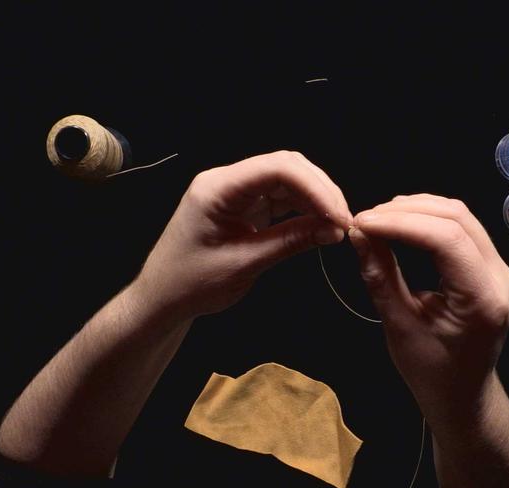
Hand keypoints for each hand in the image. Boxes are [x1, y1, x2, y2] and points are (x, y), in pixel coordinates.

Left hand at [137, 151, 350, 319]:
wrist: (163, 298)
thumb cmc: (190, 283)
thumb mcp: (244, 265)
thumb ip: (289, 242)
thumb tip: (333, 229)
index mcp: (217, 188)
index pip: (276, 169)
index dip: (315, 188)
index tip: (339, 215)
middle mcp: (226, 182)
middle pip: (285, 168)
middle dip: (320, 190)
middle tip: (345, 221)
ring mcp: (235, 192)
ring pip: (286, 181)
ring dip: (315, 199)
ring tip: (337, 226)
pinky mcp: (242, 206)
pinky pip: (279, 197)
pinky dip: (303, 209)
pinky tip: (319, 225)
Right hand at [350, 194, 508, 425]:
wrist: (464, 396)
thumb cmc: (432, 373)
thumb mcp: (399, 326)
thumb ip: (380, 277)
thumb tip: (358, 235)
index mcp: (482, 298)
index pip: (445, 238)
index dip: (400, 223)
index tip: (362, 223)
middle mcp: (499, 277)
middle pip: (456, 217)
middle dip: (406, 211)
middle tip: (365, 219)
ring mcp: (499, 269)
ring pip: (460, 216)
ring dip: (417, 209)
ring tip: (378, 219)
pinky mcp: (489, 267)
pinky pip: (461, 229)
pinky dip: (428, 220)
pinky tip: (400, 224)